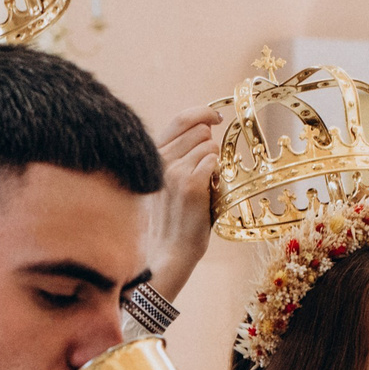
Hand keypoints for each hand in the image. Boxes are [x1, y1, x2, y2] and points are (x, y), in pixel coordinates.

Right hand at [147, 106, 224, 302]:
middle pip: (201, 131)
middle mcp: (160, 159)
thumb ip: (174, 156)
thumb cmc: (166, 222)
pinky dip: (217, 176)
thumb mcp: (161, 183)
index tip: (216, 118)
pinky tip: (208, 193)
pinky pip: (215, 164)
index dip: (203, 114)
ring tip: (204, 187)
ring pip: (210, 147)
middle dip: (210, 146)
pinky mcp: (191, 185)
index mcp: (151, 157)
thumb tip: (202, 131)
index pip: (181, 119)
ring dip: (214, 164)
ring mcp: (175, 171)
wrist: (163, 255)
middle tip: (206, 170)